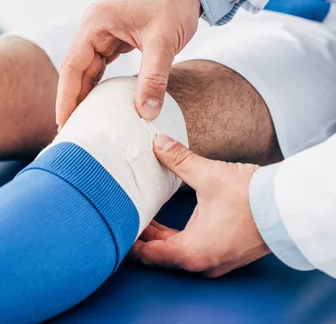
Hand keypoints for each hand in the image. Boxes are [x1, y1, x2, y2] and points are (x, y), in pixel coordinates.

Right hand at [55, 0, 199, 126]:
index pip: (72, 65)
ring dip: (84, 93)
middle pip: (75, 69)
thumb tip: (147, 113)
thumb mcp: (164, 42)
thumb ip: (153, 78)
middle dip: (72, 99)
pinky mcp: (113, 36)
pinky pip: (100, 64)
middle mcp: (92, 26)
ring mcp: (101, 31)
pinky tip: (99, 102)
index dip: (66, 96)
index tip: (64, 122)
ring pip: (87, 69)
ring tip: (82, 121)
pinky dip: (99, 84)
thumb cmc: (174, 3)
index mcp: (95, 23)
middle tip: (71, 130)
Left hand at [129, 135, 269, 277]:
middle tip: (123, 215)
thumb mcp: (208, 175)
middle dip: (141, 234)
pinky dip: (176, 236)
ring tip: (141, 214)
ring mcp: (215, 261)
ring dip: (158, 235)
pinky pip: (191, 248)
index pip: (147, 254)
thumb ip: (178, 159)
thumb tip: (157, 142)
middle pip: (159, 253)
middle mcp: (201, 263)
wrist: (289, 207)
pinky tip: (166, 220)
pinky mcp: (224, 253)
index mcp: (192, 252)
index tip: (115, 226)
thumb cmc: (251, 197)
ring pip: (175, 251)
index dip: (128, 239)